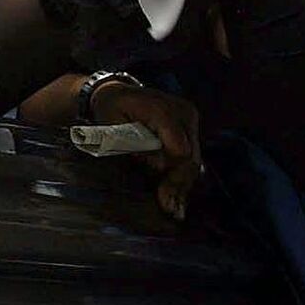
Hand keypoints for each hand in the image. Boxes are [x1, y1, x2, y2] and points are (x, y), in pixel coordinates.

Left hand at [86, 78, 201, 220]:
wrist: (115, 93)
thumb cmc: (110, 110)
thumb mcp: (113, 127)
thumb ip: (136, 147)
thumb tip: (159, 169)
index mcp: (163, 110)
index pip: (179, 150)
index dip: (173, 176)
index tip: (165, 200)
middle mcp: (183, 111)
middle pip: (190, 157)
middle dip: (180, 186)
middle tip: (173, 212)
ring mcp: (189, 117)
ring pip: (194, 158)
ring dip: (184, 184)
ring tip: (175, 209)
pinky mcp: (190, 126)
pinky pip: (191, 154)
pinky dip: (183, 174)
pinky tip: (177, 195)